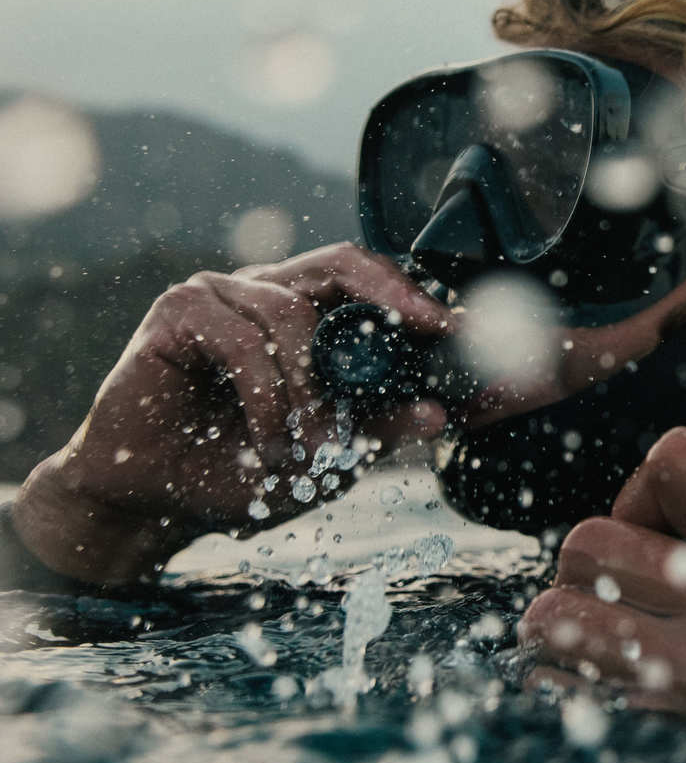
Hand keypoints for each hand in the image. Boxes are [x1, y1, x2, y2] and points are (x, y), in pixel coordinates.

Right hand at [12, 244, 450, 583]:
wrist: (154, 500)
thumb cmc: (237, 470)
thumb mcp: (324, 458)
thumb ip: (375, 430)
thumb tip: (439, 414)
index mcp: (303, 312)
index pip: (366, 278)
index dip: (412, 296)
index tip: (454, 328)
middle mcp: (263, 289)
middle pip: (340, 262)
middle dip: (389, 300)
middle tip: (424, 333)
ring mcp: (219, 293)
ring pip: (293, 315)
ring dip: (310, 391)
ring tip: (307, 446)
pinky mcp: (178, 310)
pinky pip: (242, 340)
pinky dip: (264, 396)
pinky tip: (264, 438)